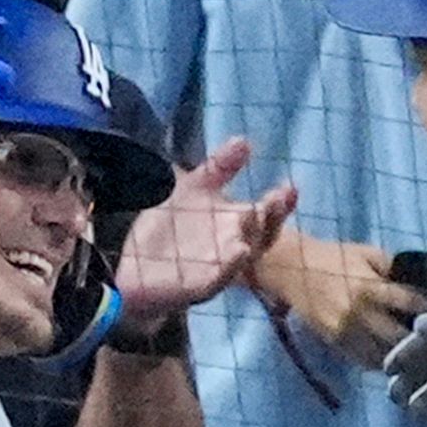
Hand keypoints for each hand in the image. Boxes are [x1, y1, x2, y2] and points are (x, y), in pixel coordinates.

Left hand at [113, 138, 294, 325]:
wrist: (137, 266)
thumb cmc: (171, 226)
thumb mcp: (195, 187)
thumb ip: (220, 167)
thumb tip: (244, 140)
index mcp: (236, 222)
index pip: (267, 212)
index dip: (281, 202)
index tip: (290, 188)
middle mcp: (235, 245)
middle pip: (263, 234)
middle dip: (273, 218)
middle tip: (277, 199)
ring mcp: (220, 268)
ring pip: (245, 255)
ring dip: (252, 236)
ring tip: (254, 215)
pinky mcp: (201, 287)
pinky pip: (220, 279)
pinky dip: (231, 266)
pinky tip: (239, 251)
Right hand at [260, 232, 426, 369]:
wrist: (292, 269)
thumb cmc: (334, 257)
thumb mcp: (366, 252)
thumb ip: (394, 266)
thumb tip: (424, 279)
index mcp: (370, 286)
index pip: (411, 303)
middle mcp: (359, 312)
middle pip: (399, 336)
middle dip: (423, 343)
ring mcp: (345, 331)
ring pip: (382, 355)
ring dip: (404, 360)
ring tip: (426, 362)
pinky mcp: (334, 343)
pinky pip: (363, 361)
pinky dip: (381, 364)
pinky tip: (398, 365)